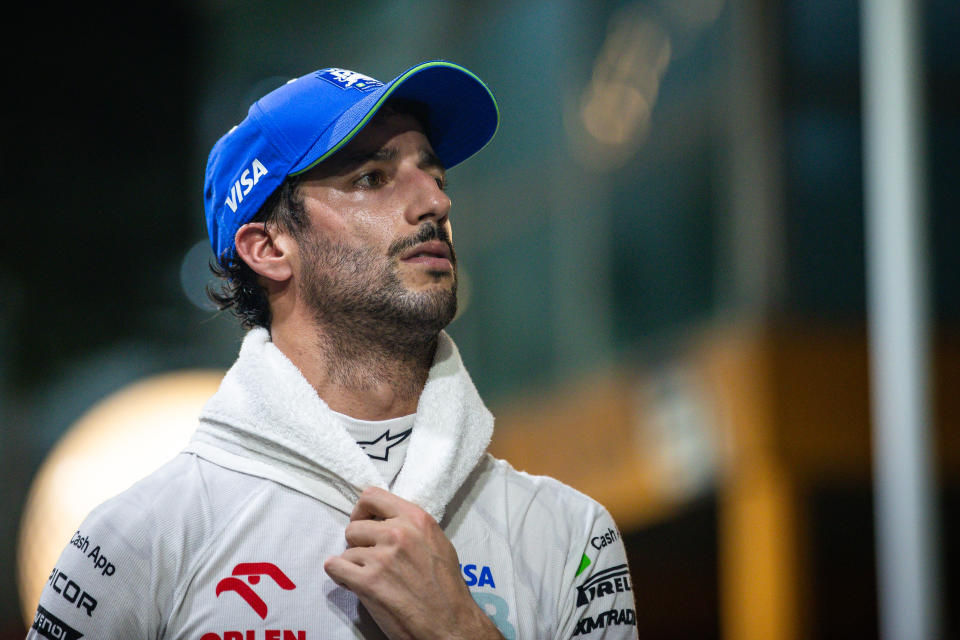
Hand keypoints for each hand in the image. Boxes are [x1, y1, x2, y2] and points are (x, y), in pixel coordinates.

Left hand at [323, 487, 502, 639]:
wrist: (449, 624)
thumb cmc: (447, 588)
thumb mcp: (437, 543)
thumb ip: (412, 528)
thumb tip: (387, 522)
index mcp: (416, 519)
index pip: (372, 496)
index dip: (362, 510)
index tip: (363, 522)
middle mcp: (398, 533)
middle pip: (354, 526)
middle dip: (358, 543)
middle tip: (369, 558)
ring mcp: (381, 557)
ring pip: (346, 551)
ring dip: (353, 564)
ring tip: (369, 577)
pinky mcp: (368, 582)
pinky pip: (335, 568)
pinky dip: (340, 576)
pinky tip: (351, 582)